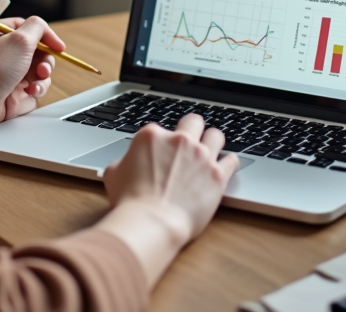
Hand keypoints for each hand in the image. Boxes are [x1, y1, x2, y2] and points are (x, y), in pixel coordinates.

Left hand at [0, 16, 61, 127]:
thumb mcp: (19, 39)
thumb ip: (38, 27)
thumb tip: (45, 30)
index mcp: (2, 35)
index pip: (30, 30)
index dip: (47, 37)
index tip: (58, 47)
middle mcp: (6, 55)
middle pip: (39, 54)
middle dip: (46, 62)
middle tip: (43, 69)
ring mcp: (9, 76)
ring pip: (40, 74)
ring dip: (43, 78)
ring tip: (34, 84)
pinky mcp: (13, 96)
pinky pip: (35, 91)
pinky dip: (36, 91)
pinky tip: (29, 93)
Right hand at [102, 114, 240, 246]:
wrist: (151, 223)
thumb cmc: (130, 202)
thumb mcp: (114, 174)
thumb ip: (125, 161)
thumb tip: (128, 163)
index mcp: (152, 136)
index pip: (160, 129)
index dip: (162, 141)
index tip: (163, 152)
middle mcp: (179, 140)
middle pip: (193, 122)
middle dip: (192, 130)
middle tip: (191, 141)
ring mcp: (200, 156)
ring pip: (215, 135)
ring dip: (213, 141)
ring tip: (211, 150)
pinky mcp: (217, 175)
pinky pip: (232, 160)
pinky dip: (229, 162)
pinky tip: (225, 166)